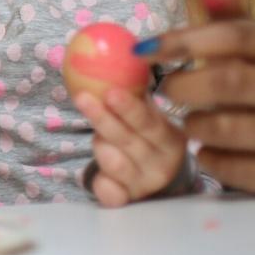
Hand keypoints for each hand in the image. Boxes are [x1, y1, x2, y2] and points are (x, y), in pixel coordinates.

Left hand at [73, 87, 185, 205]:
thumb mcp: (149, 117)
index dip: (130, 108)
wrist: (160, 175)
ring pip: (116, 164)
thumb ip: (135, 93)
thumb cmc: (147, 137)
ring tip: (97, 136)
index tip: (111, 92)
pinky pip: (112, 194)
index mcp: (170, 138)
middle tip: (84, 98)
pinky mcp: (128, 199)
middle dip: (104, 119)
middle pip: (128, 141)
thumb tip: (121, 55)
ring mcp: (145, 184)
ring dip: (101, 146)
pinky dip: (103, 185)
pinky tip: (98, 178)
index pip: (148, 122)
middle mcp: (161, 163)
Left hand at [146, 21, 254, 193]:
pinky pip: (234, 168)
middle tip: (166, 89)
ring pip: (224, 127)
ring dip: (193, 124)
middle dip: (182, 86)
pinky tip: (207, 147)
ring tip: (191, 118)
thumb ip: (234, 10)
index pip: (234, 37)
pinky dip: (209, 158)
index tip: (143, 49)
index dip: (183, 41)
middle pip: (227, 82)